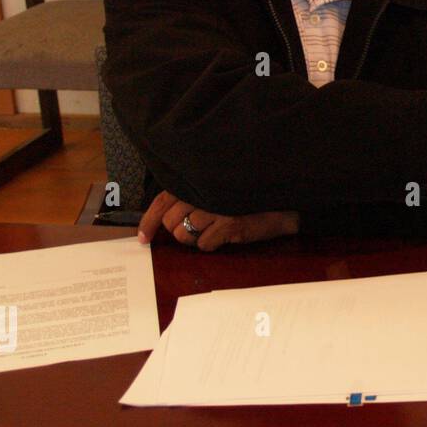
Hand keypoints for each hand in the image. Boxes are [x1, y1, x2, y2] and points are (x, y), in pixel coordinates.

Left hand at [137, 191, 299, 251]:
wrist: (283, 204)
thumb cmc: (246, 198)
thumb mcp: (216, 193)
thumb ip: (191, 198)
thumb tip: (164, 221)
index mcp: (196, 181)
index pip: (161, 202)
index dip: (149, 222)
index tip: (143, 238)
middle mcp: (203, 191)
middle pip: (171, 223)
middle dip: (180, 232)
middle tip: (200, 229)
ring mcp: (216, 207)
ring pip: (185, 235)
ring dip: (197, 239)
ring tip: (215, 230)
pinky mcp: (229, 223)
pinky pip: (205, 245)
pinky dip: (213, 245)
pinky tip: (227, 235)